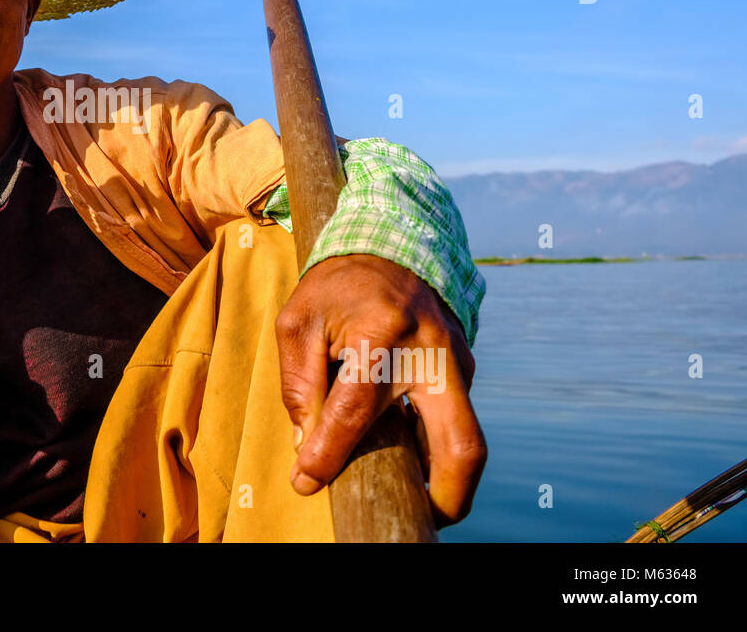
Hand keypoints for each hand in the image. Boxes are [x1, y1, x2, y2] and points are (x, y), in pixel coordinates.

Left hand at [275, 253, 485, 526]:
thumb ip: (300, 383)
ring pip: (464, 437)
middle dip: (445, 496)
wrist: (391, 245)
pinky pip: (455, 418)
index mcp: (382, 330)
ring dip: (436, 473)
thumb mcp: (298, 321)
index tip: (306, 481)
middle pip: (461, 444)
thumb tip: (306, 446)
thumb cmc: (336, 287)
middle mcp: (433, 350)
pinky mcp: (466, 367)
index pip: (356, 409)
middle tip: (416, 519)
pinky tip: (402, 454)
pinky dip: (432, 446)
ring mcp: (458, 360)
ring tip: (397, 488)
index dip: (328, 453)